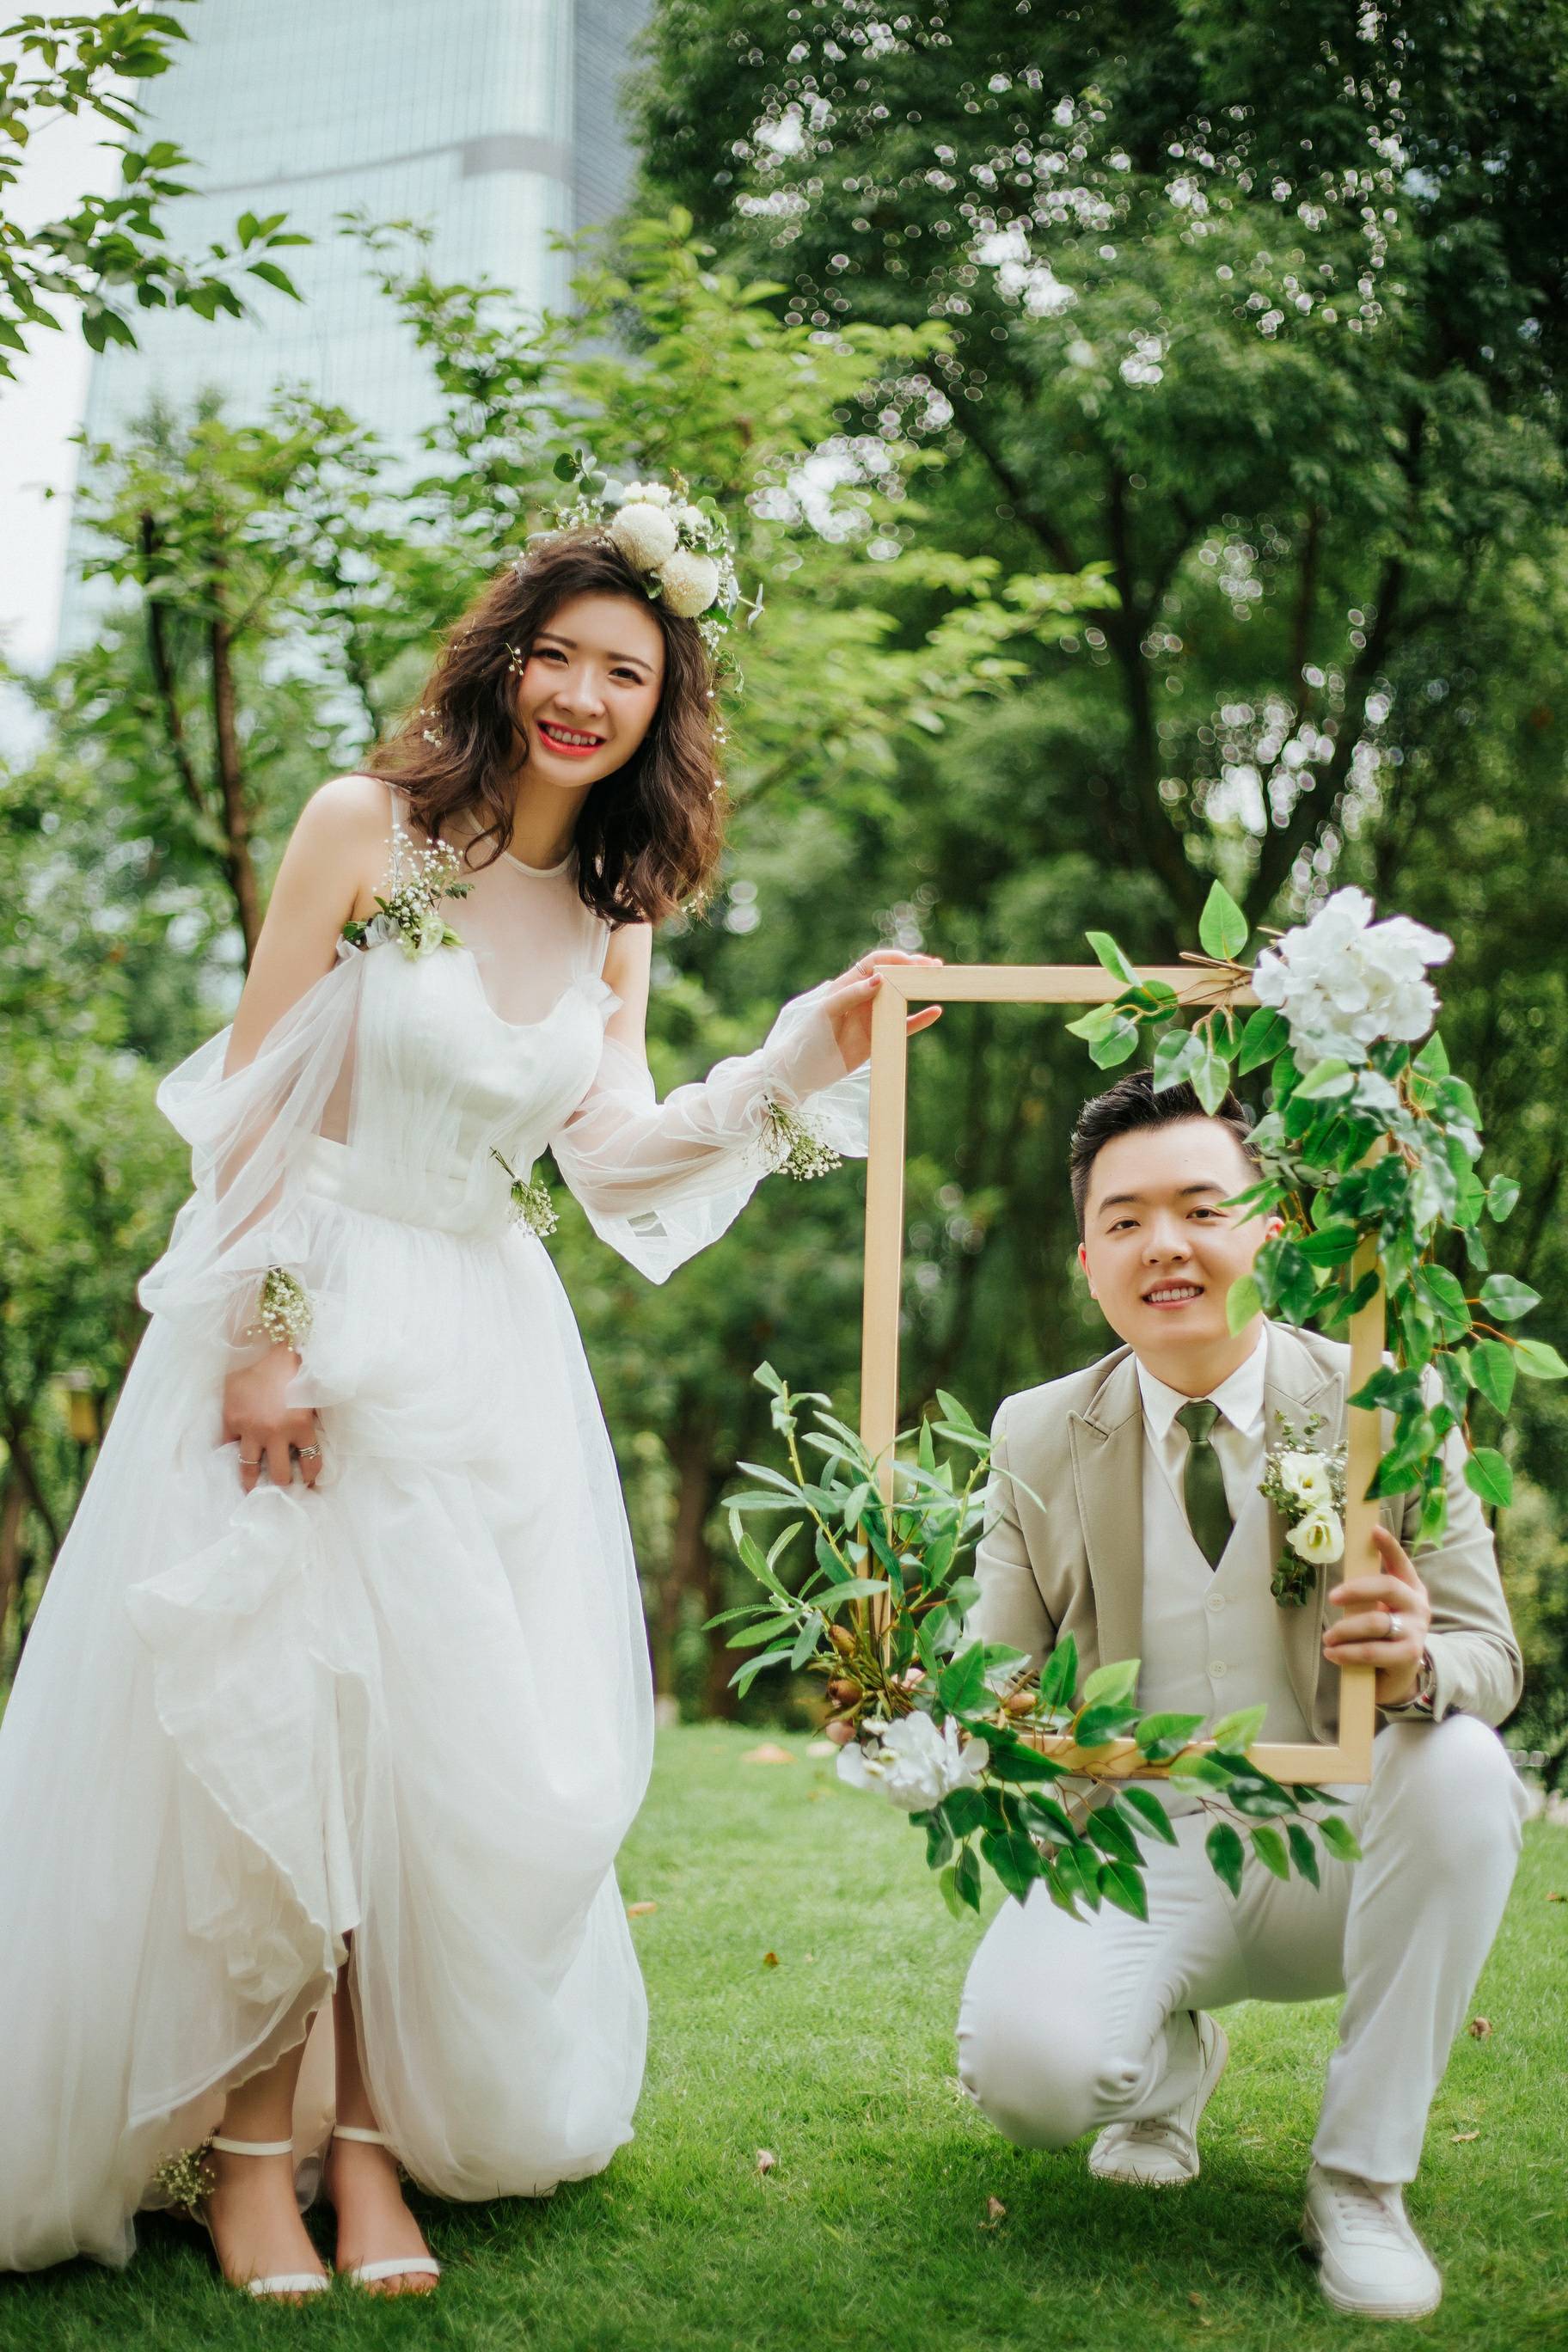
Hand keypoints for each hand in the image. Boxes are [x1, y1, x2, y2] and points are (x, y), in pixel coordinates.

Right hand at [222, 1343, 321, 1493]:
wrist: (270, 1348)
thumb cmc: (296, 1369)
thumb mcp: (312, 1394)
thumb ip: (313, 1416)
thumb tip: (318, 1437)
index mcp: (301, 1426)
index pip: (311, 1464)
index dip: (310, 1479)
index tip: (308, 1486)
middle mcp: (276, 1432)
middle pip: (279, 1474)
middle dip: (282, 1484)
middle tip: (281, 1489)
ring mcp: (251, 1428)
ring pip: (249, 1469)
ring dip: (251, 1482)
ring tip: (252, 1490)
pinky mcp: (232, 1419)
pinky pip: (229, 1445)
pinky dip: (231, 1452)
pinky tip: (232, 1458)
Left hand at [819, 949, 943, 1075]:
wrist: (804, 1071)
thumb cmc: (810, 1037)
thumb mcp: (827, 1012)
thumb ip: (851, 994)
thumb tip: (880, 979)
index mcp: (848, 984)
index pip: (875, 963)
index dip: (895, 959)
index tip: (912, 963)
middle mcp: (863, 996)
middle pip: (894, 976)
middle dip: (914, 969)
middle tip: (935, 967)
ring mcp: (872, 1016)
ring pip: (902, 997)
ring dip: (920, 989)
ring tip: (939, 982)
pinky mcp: (878, 1035)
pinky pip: (904, 1024)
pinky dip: (920, 1019)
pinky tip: (935, 1013)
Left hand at [1322, 1525, 1431, 1706]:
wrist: (1399, 1676)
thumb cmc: (1383, 1636)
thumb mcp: (1379, 1610)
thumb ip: (1368, 1593)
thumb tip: (1345, 1575)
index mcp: (1411, 1589)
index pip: (1401, 1563)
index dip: (1389, 1546)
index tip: (1373, 1530)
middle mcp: (1417, 1606)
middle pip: (1387, 1587)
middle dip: (1356, 1590)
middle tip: (1332, 1598)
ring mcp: (1416, 1631)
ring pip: (1376, 1622)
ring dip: (1345, 1629)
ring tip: (1328, 1638)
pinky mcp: (1408, 1656)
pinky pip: (1372, 1651)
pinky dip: (1348, 1652)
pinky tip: (1333, 1654)